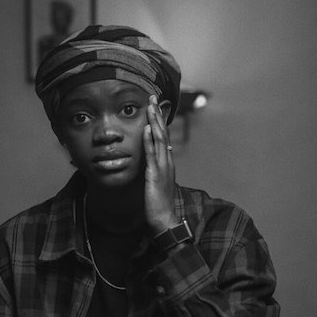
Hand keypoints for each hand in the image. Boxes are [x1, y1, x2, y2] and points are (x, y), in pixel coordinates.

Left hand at [143, 95, 179, 233]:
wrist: (164, 218)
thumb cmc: (159, 202)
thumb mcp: (157, 181)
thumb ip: (155, 168)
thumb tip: (153, 159)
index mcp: (167, 161)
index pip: (164, 136)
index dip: (160, 120)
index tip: (155, 106)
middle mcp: (167, 160)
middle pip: (163, 132)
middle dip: (157, 114)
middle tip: (153, 97)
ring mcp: (163, 166)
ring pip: (160, 138)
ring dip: (155, 121)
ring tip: (151, 106)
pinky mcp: (155, 173)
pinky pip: (152, 153)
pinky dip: (151, 139)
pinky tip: (149, 127)